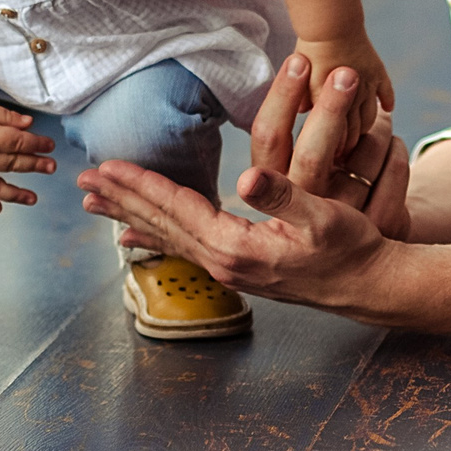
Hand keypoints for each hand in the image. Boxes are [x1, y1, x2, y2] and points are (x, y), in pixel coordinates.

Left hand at [78, 58, 415, 308]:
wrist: (367, 284)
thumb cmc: (350, 247)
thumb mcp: (321, 216)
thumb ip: (282, 195)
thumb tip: (245, 176)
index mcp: (236, 246)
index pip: (176, 207)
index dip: (141, 184)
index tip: (105, 165)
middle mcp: (224, 261)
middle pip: (161, 224)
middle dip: (121, 199)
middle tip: (82, 181)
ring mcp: (228, 267)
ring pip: (167, 235)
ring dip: (132, 215)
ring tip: (97, 203)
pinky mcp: (237, 266)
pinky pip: (183, 246)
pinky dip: (155, 234)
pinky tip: (136, 235)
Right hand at [249, 55, 412, 236]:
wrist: (362, 258)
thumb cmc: (324, 194)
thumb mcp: (298, 174)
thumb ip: (293, 136)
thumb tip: (297, 67)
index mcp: (274, 191)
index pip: (268, 139)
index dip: (282, 98)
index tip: (300, 61)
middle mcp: (304, 212)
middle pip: (312, 155)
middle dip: (329, 108)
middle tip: (346, 72)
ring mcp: (343, 226)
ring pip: (363, 163)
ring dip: (377, 130)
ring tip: (381, 118)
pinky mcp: (381, 230)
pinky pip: (394, 176)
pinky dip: (396, 153)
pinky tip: (394, 144)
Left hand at [291, 32, 395, 151]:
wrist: (330, 23)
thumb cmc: (309, 50)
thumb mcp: (302, 80)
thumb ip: (303, 100)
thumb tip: (305, 114)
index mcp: (330, 103)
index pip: (339, 136)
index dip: (337, 149)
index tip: (333, 159)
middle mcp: (352, 98)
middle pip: (357, 130)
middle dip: (352, 144)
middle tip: (348, 156)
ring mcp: (367, 85)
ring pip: (371, 116)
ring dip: (367, 126)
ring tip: (362, 135)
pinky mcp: (376, 71)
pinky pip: (386, 92)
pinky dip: (387, 101)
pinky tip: (388, 109)